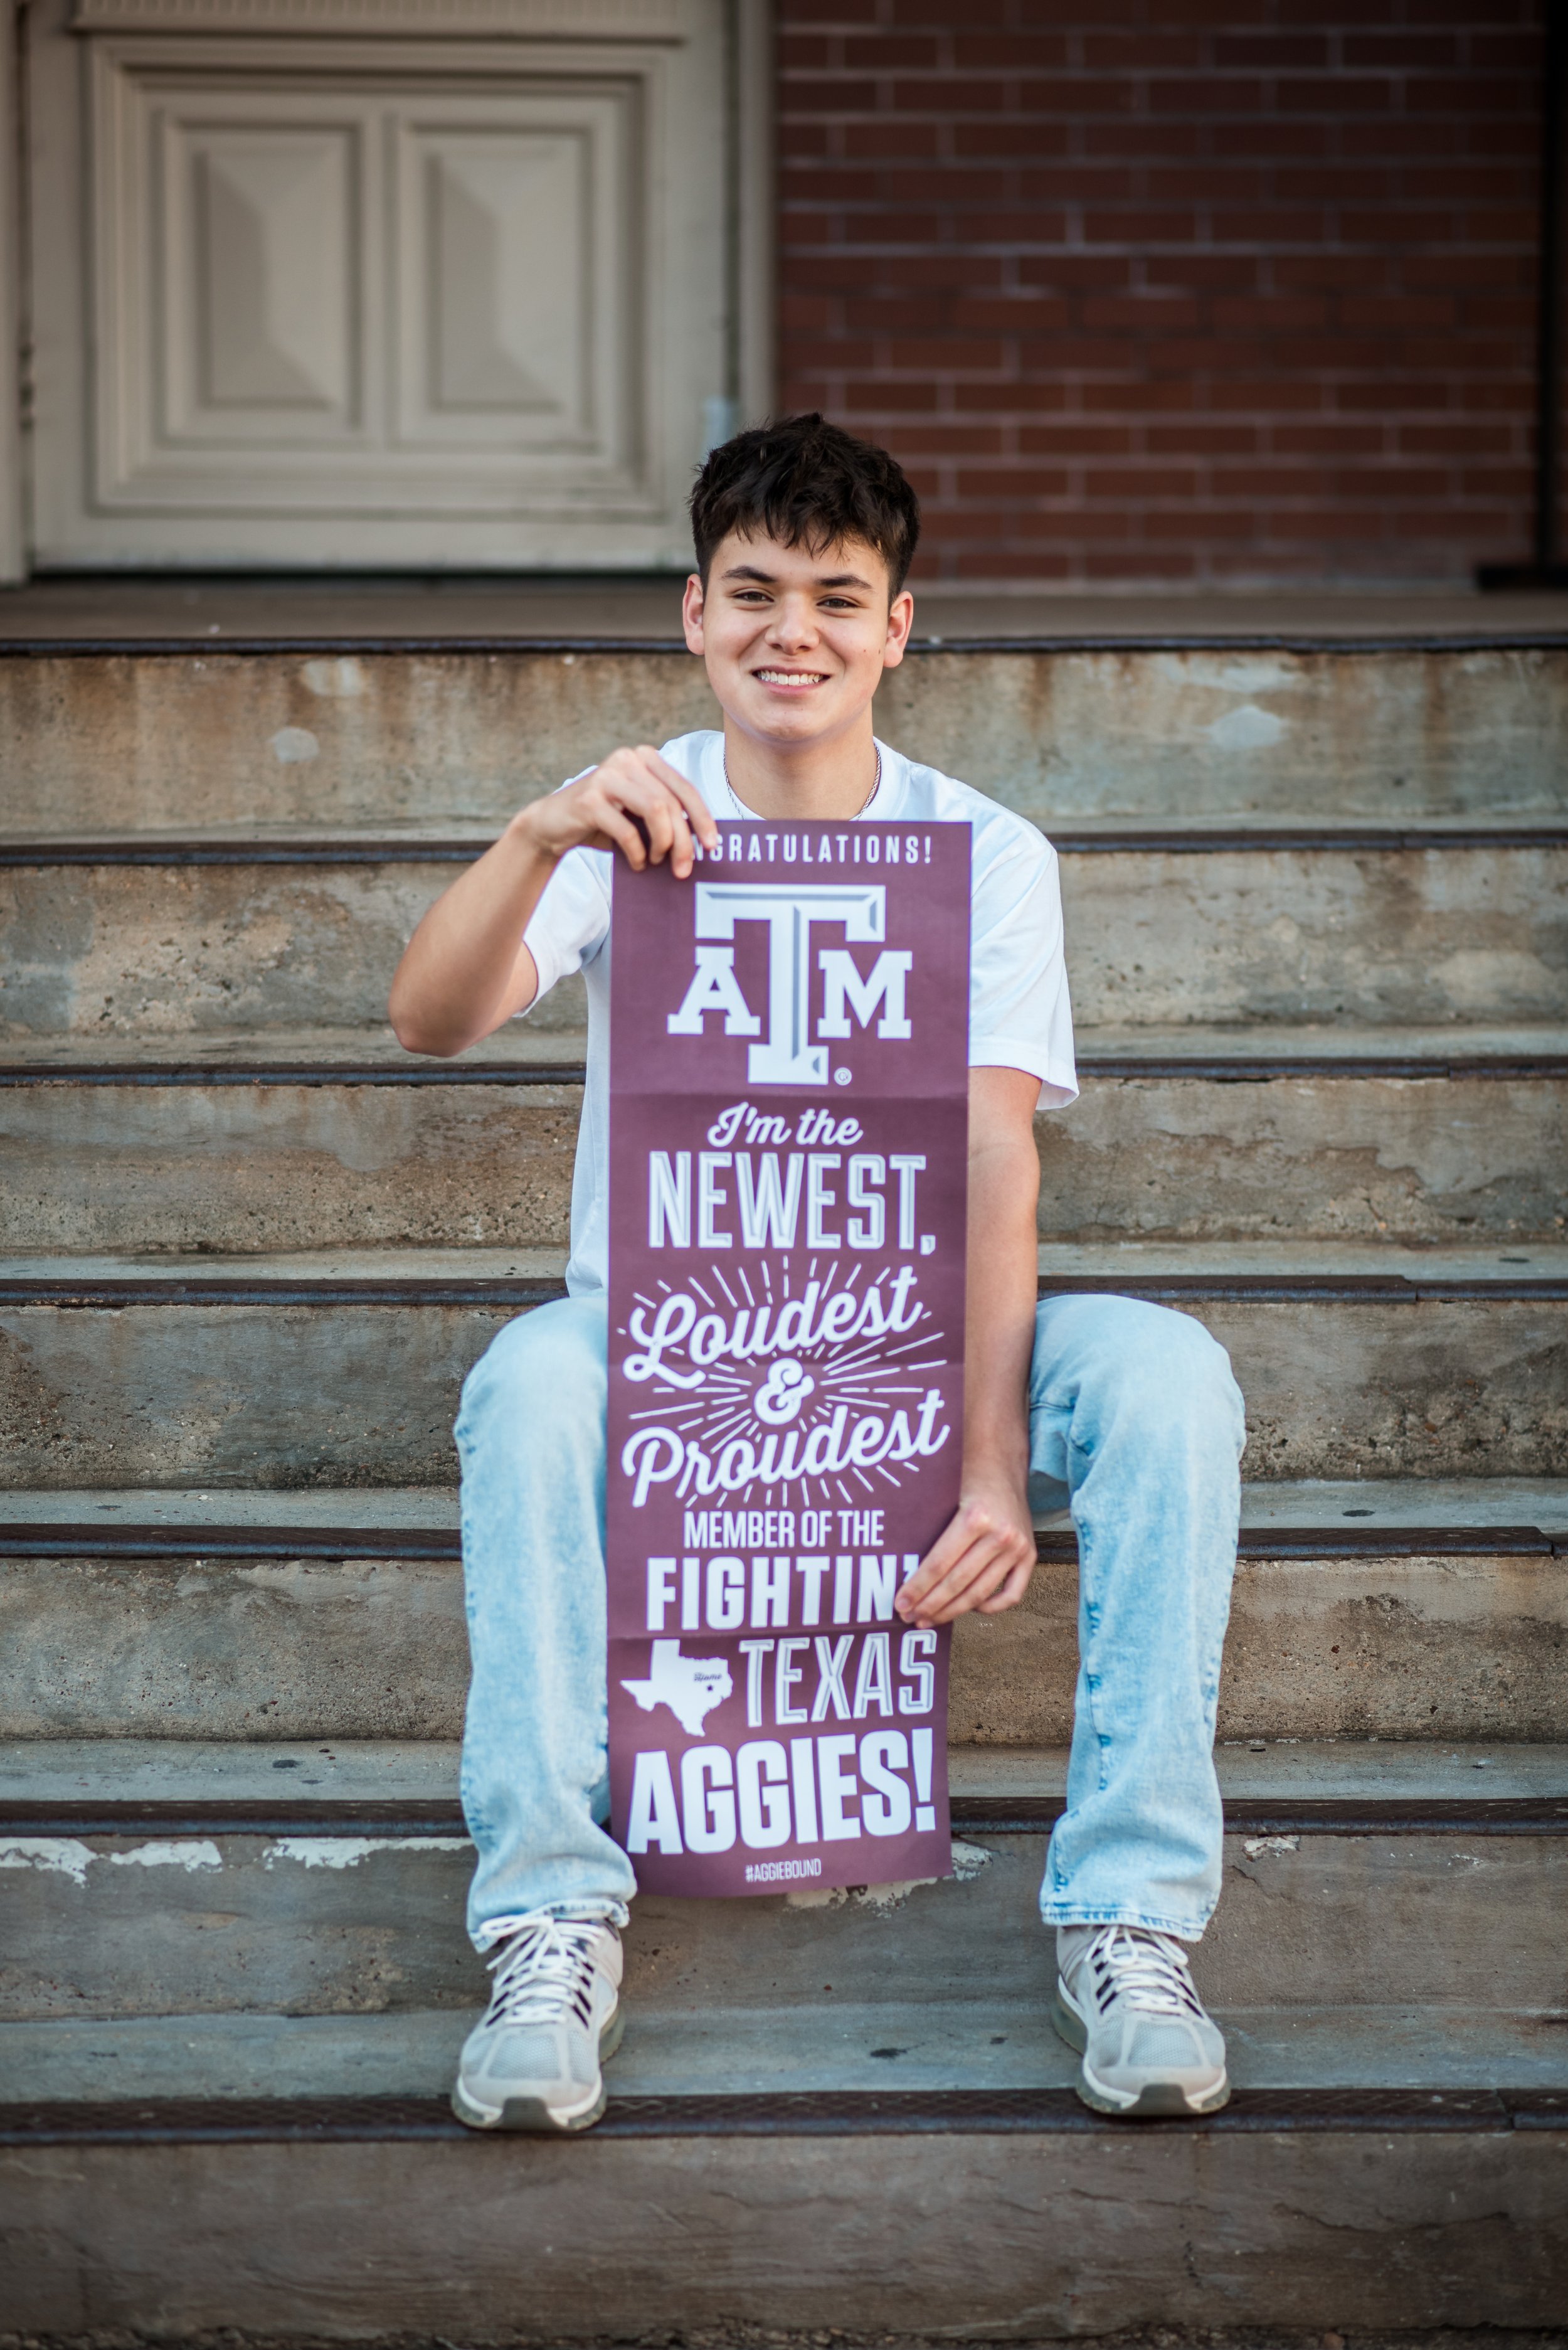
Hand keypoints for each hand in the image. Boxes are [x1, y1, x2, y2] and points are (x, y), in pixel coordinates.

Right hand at [524, 745, 718, 876]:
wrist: (552, 824)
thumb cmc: (604, 822)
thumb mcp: (639, 814)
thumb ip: (666, 816)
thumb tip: (703, 842)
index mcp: (645, 758)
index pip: (684, 788)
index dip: (703, 818)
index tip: (712, 846)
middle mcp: (628, 759)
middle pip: (672, 803)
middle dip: (684, 841)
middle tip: (684, 869)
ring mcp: (607, 776)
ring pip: (656, 810)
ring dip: (663, 844)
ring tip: (658, 862)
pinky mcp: (589, 798)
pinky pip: (627, 830)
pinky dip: (637, 853)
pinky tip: (637, 863)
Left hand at [895, 1469, 1035, 1628]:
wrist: (1003, 1467)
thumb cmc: (966, 1481)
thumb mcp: (945, 1501)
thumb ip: (934, 1538)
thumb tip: (909, 1580)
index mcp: (974, 1519)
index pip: (939, 1564)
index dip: (917, 1588)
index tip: (900, 1604)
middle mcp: (999, 1535)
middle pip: (957, 1583)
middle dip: (930, 1605)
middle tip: (909, 1618)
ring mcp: (1018, 1548)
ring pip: (980, 1593)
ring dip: (952, 1611)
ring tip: (930, 1619)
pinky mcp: (1030, 1555)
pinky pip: (1012, 1594)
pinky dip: (991, 1606)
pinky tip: (971, 1607)